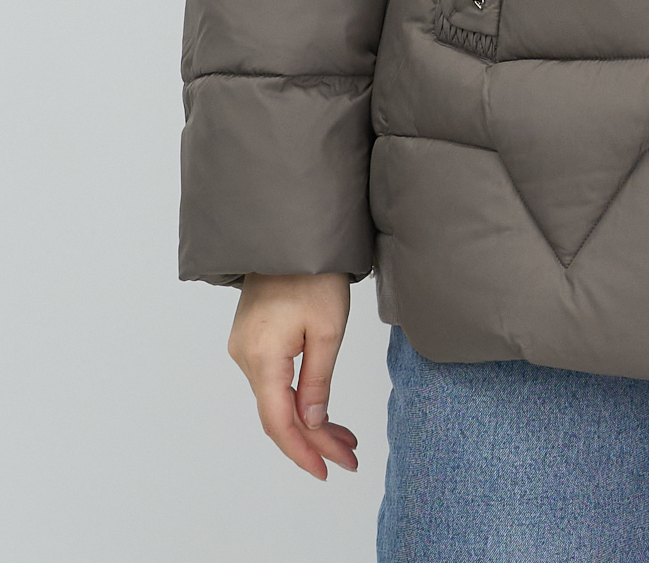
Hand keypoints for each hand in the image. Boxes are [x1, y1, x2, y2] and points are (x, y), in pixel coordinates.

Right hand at [227, 271, 357, 479]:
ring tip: (344, 440)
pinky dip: (298, 399)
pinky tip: (322, 412)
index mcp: (261, 356)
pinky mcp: (252, 340)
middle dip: (313, 440)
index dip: (303, 451)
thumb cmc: (315, 274)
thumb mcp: (329, 328)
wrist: (291, 233)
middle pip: (277, 415)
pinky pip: (274, 382)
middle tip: (349, 458)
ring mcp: (245, 349)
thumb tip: (310, 424)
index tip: (328, 470)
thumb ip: (318, 381)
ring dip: (308, 422)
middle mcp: (244, 357)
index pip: (278, 422)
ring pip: (276, 401)